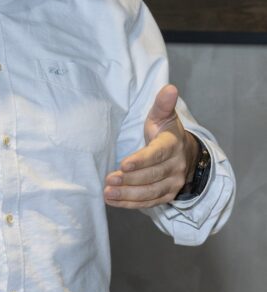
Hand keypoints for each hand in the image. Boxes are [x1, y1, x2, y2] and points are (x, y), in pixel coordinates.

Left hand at [104, 84, 198, 208]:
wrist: (183, 153)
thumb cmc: (165, 132)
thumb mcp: (163, 116)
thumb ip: (162, 104)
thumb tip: (169, 88)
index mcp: (173, 144)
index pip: (157, 154)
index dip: (141, 161)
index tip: (123, 165)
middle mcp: (176, 166)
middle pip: (152, 176)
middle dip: (130, 180)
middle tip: (109, 180)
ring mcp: (173, 183)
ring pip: (150, 192)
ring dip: (128, 194)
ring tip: (108, 193)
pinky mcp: (167, 195)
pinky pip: (149, 202)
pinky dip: (131, 204)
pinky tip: (113, 201)